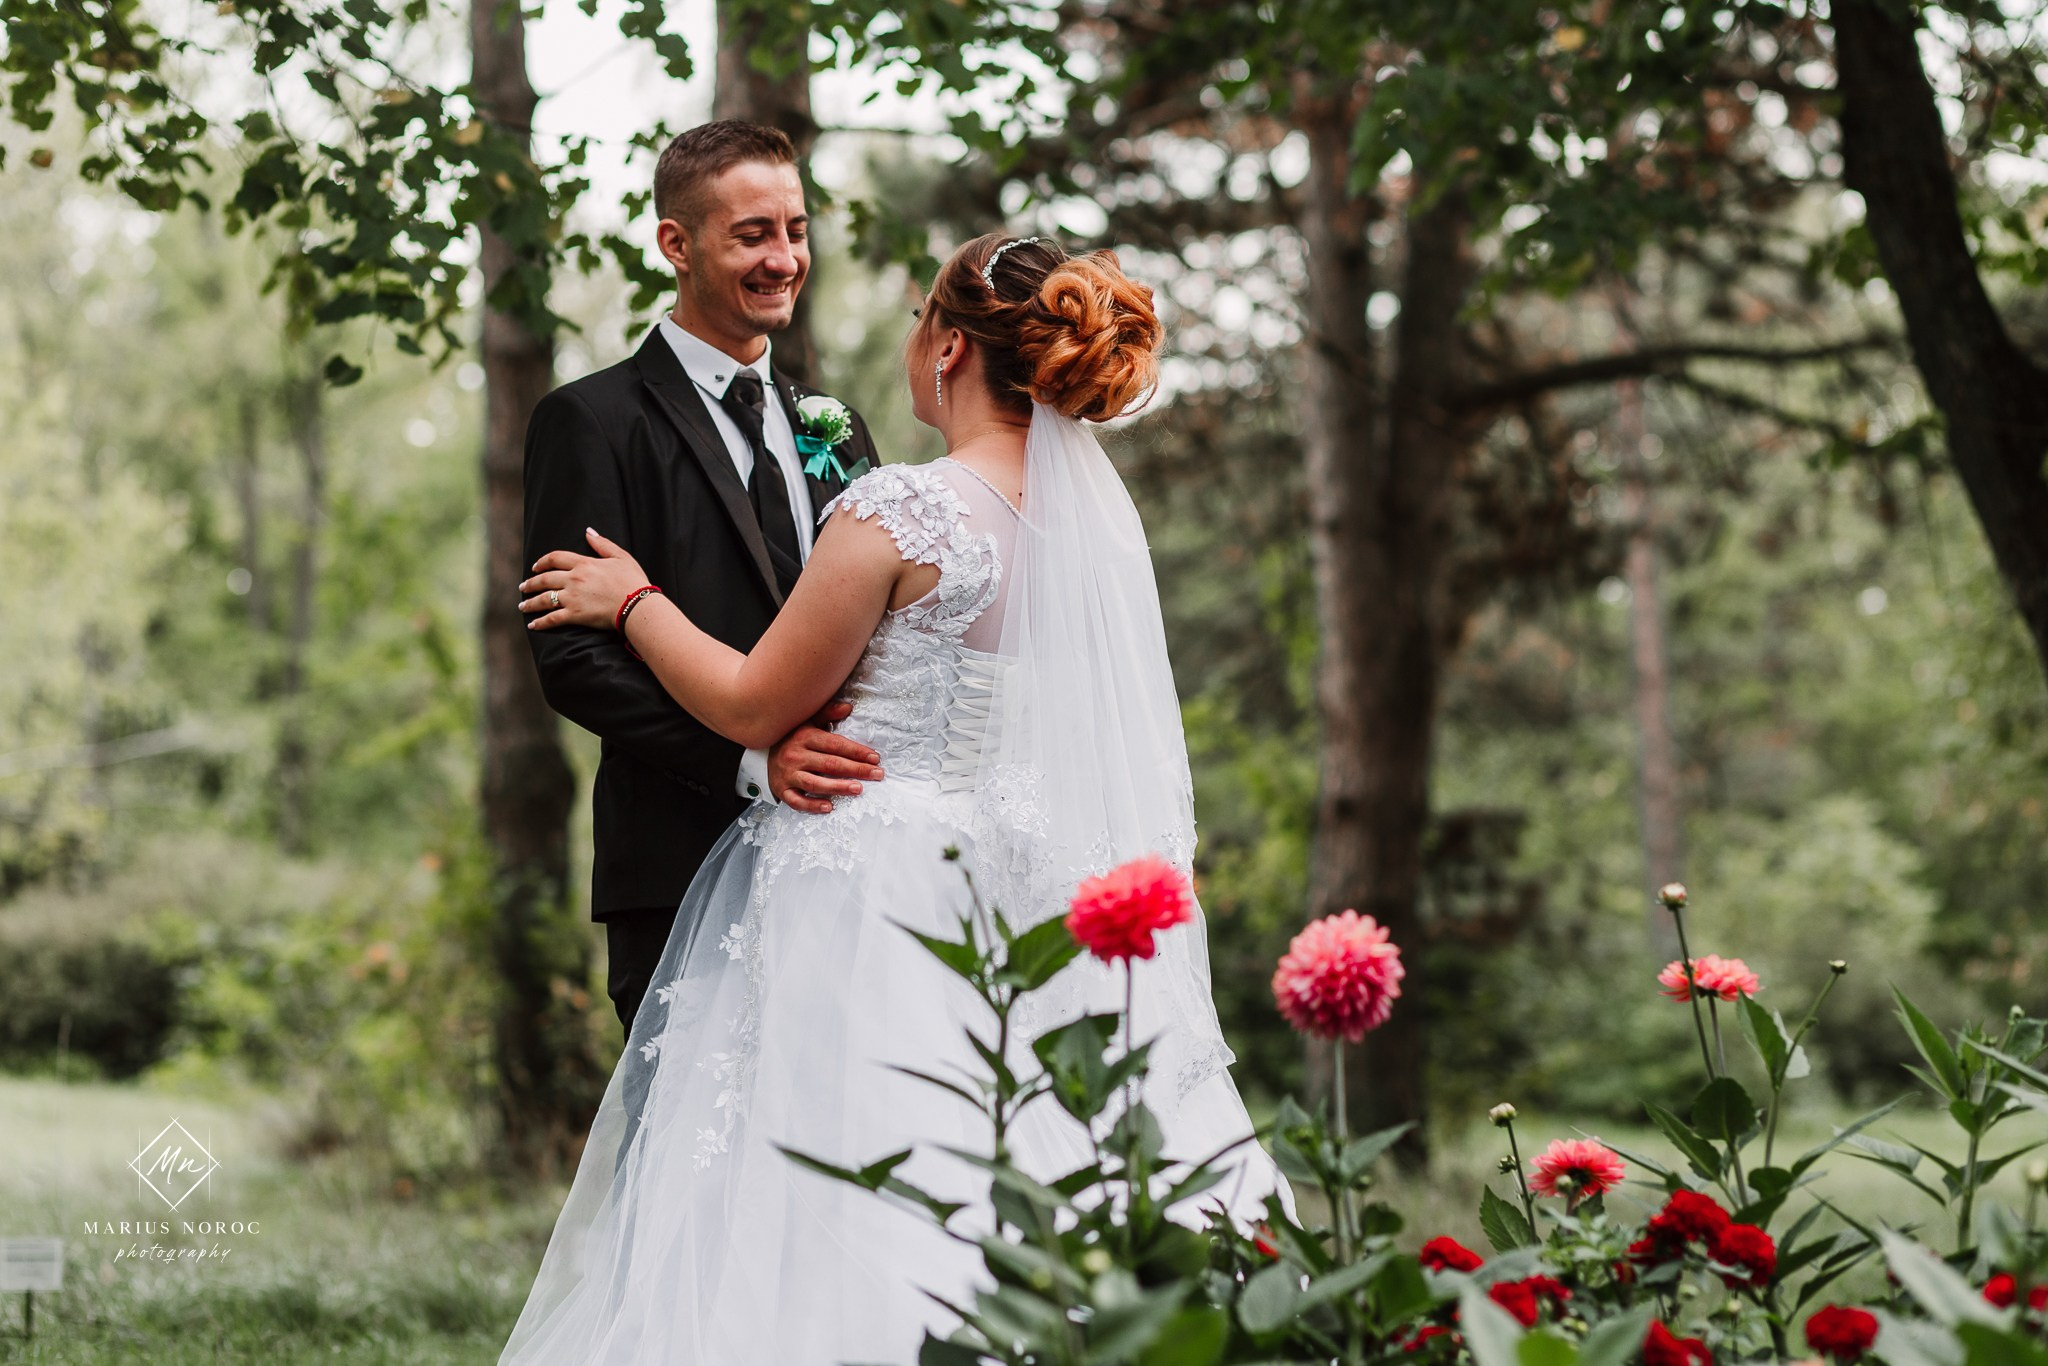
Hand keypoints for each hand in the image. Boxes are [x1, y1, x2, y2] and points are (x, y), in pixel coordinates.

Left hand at [520, 529, 650, 632]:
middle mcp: (574, 579)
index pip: (555, 558)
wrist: (638, 605)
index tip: (535, 567)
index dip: (542, 562)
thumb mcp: (621, 557)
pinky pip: (552, 618)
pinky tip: (533, 625)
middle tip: (523, 587)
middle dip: (530, 583)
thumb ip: (602, 544)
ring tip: (522, 606)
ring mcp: (572, 597)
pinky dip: (541, 622)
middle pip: (545, 579)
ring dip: (531, 602)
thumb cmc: (633, 581)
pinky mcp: (575, 615)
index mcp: (584, 564)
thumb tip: (588, 531)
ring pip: (544, 599)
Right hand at [769, 702, 883, 814]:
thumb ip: (827, 714)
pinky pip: (797, 801)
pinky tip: (829, 807)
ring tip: (858, 789)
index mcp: (804, 736)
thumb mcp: (808, 722)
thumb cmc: (792, 739)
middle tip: (877, 774)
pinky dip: (812, 805)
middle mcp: (795, 755)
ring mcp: (788, 774)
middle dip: (856, 769)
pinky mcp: (783, 790)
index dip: (856, 751)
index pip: (835, 744)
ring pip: (815, 783)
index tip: (874, 757)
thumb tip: (848, 707)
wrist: (762, 755)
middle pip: (830, 764)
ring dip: (838, 787)